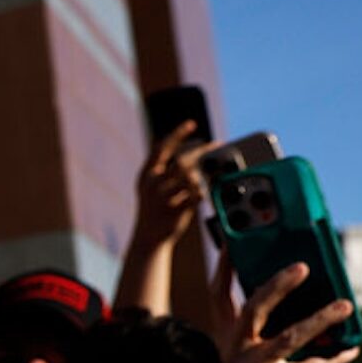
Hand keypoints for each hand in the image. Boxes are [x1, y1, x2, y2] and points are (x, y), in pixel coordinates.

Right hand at [132, 120, 211, 244]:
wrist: (148, 238)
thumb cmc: (154, 211)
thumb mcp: (152, 189)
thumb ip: (166, 173)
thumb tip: (192, 157)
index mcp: (146, 175)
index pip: (162, 148)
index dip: (177, 134)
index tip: (191, 124)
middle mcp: (152, 183)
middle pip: (182, 161)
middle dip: (201, 152)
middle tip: (215, 147)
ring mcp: (162, 197)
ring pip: (190, 177)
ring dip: (203, 175)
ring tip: (208, 177)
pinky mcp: (174, 210)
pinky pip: (196, 195)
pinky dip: (204, 191)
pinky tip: (206, 193)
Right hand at [219, 260, 357, 362]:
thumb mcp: (258, 350)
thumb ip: (269, 324)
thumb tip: (302, 288)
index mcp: (228, 337)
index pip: (219, 296)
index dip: (224, 269)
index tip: (232, 243)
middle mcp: (235, 352)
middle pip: (253, 310)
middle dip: (277, 286)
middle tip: (303, 267)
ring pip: (288, 339)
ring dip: (318, 320)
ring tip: (345, 306)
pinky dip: (334, 357)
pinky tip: (351, 347)